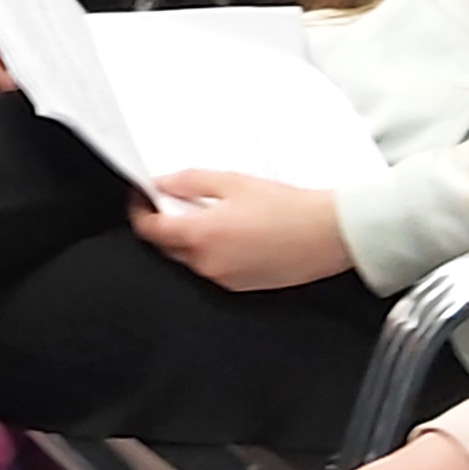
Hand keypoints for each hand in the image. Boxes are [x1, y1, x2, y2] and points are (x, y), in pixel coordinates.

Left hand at [133, 169, 351, 289]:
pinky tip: (233, 232)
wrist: (329, 233)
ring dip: (190, 238)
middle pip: (167, 246)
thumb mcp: (232, 182)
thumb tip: (163, 184)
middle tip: (175, 200)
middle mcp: (207, 264)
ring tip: (212, 213)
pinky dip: (213, 251)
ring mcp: (224, 279)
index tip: (142, 197)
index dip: (140, 211)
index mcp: (200, 236)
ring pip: (191, 259)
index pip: (150, 230)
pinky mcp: (242, 287)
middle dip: (165, 224)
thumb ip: (190, 183)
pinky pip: (214, 268)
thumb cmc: (288, 208)